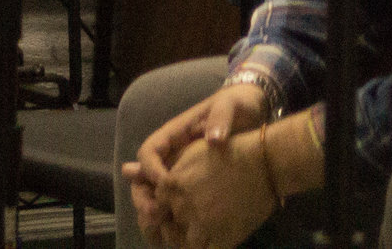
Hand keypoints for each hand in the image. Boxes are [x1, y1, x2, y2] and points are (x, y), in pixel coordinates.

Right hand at [125, 85, 268, 244]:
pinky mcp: (192, 183)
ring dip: (152, 212)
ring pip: (155, 193)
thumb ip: (221, 118)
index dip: (150, 169)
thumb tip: (214, 140)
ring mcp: (180, 169)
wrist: (253, 110)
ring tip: (160, 229)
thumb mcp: (230, 106)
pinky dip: (169, 218)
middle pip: (144, 176)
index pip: (149, 151)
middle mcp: (172, 153)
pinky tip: (174, 236)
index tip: (165, 183)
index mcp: (175, 134)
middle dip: (145, 196)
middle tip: (155, 214)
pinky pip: (173, 200)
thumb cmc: (237, 105)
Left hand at [153, 129, 278, 248]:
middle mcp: (181, 206)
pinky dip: (204, 248)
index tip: (170, 212)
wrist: (265, 163)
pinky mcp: (220, 239)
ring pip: (182, 243)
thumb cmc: (229, 151)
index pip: (154, 207)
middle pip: (167, 226)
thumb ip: (160, 167)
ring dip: (187, 240)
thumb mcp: (191, 154)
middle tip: (189, 222)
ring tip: (199, 234)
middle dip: (173, 226)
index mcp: (171, 185)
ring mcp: (201, 225)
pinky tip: (211, 242)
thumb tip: (125, 170)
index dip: (163, 211)